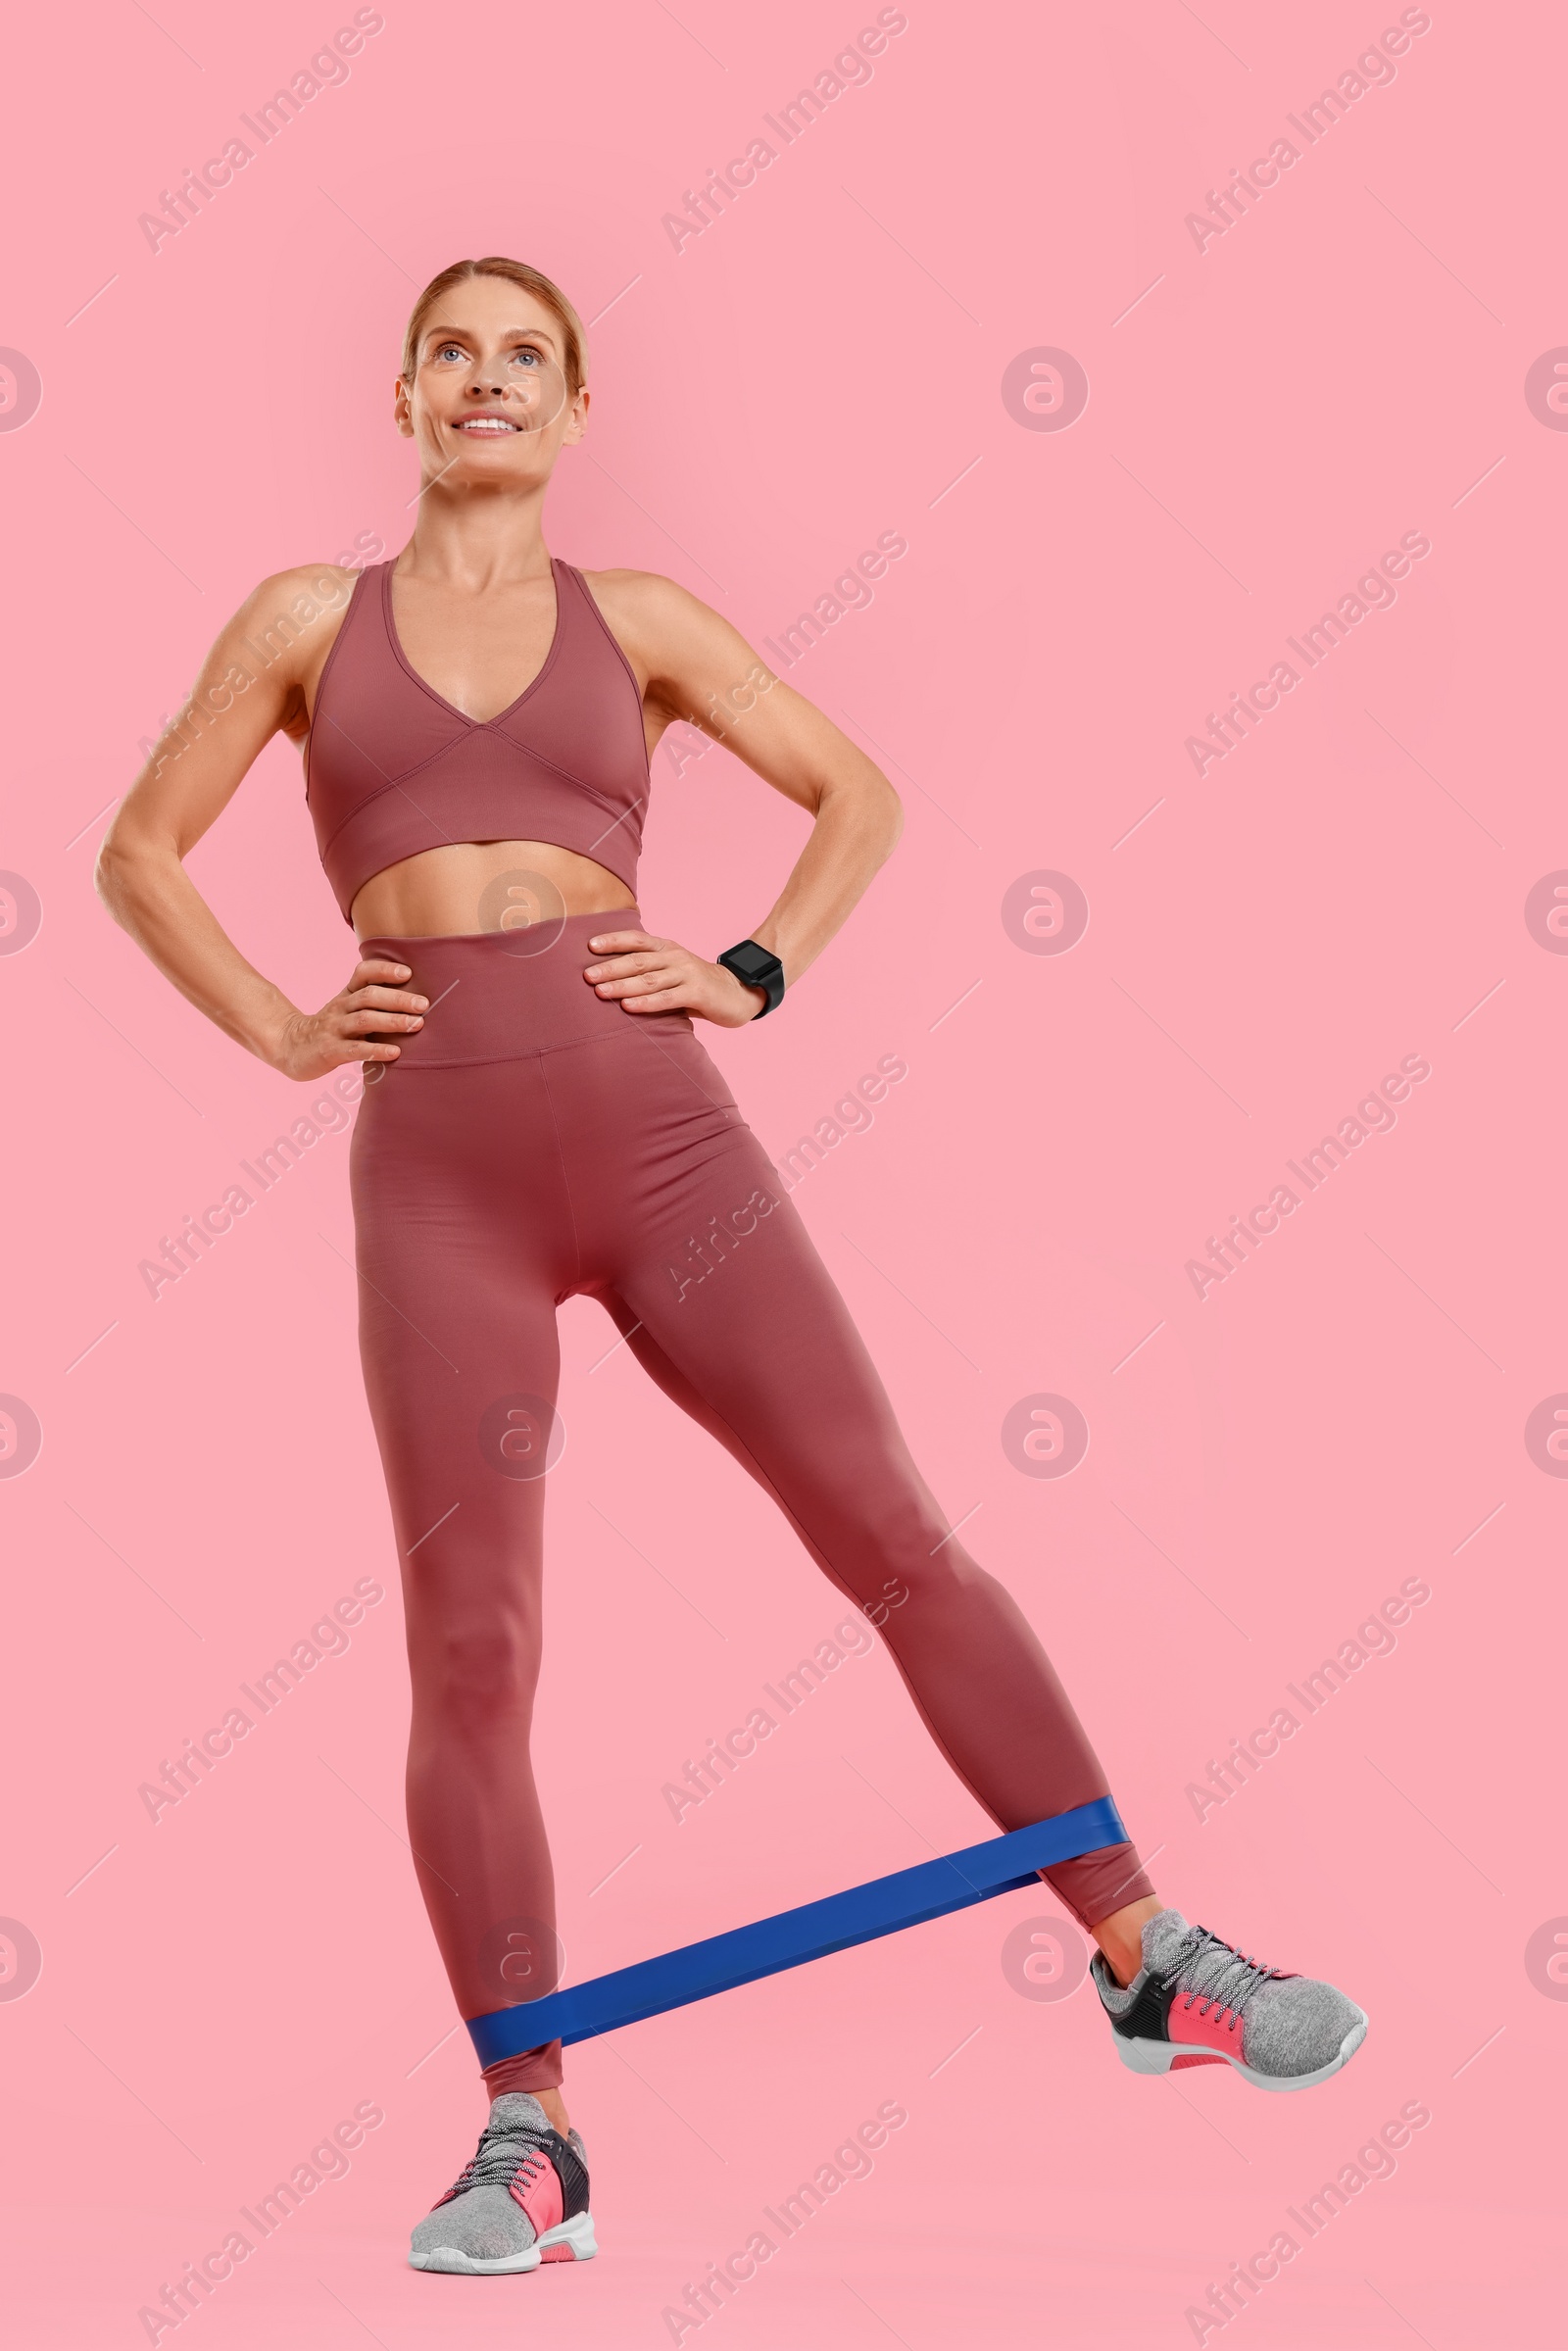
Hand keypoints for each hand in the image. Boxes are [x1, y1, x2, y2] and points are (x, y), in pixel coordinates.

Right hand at [268, 956, 429, 1080]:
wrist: (291, 1047)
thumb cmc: (332, 1028)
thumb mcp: (348, 1009)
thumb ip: (374, 1003)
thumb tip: (416, 999)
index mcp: (347, 994)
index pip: (363, 973)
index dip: (384, 970)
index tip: (408, 972)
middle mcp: (340, 1007)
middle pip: (369, 996)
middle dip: (398, 999)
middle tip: (424, 1004)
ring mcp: (334, 1029)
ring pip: (364, 1020)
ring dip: (393, 1021)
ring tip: (417, 1025)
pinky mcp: (330, 1051)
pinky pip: (355, 1050)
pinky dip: (376, 1050)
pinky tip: (396, 1053)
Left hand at [583, 930, 767, 1026]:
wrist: (737, 993)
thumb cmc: (695, 985)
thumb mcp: (671, 971)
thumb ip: (648, 971)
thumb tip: (607, 979)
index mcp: (666, 948)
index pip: (636, 939)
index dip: (613, 941)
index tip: (589, 945)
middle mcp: (675, 956)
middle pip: (637, 960)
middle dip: (610, 967)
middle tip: (587, 976)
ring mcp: (687, 973)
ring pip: (649, 979)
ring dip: (622, 985)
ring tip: (600, 992)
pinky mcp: (697, 993)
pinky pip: (667, 998)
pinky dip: (646, 1003)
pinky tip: (629, 1007)